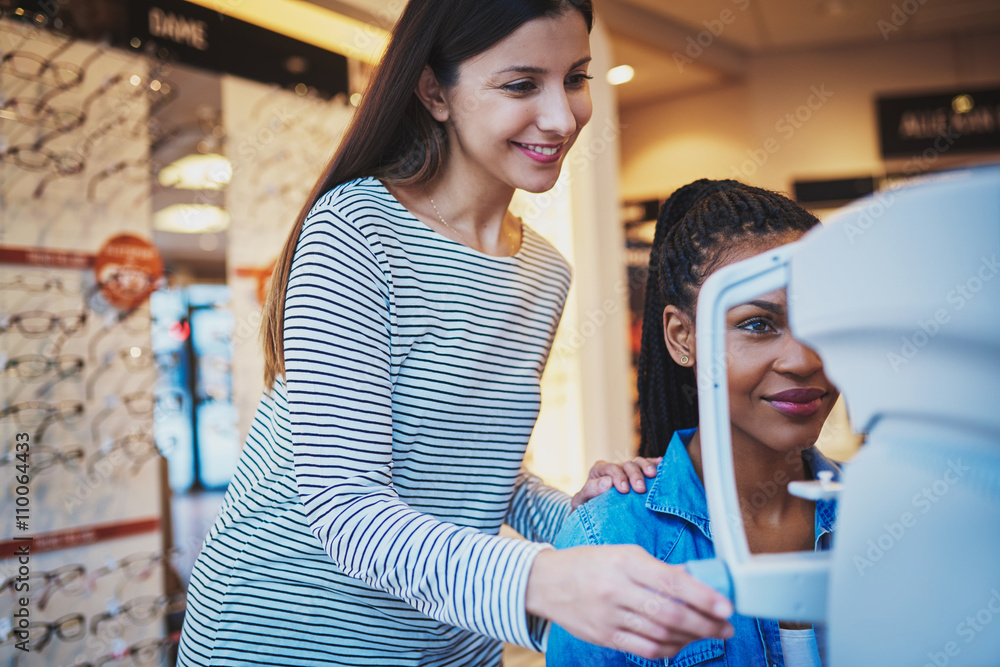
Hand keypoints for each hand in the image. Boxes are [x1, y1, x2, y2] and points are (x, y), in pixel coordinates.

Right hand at [526, 546, 733, 658]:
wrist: (546, 582)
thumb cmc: (589, 563)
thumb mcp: (622, 554)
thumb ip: (657, 569)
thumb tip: (695, 580)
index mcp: (625, 561)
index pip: (672, 581)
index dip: (704, 596)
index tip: (726, 606)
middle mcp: (617, 588)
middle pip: (670, 613)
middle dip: (705, 623)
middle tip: (726, 626)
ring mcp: (609, 615)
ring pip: (661, 634)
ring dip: (691, 637)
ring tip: (708, 634)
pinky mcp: (604, 636)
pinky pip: (644, 649)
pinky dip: (668, 649)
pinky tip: (681, 643)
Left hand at [571, 456, 660, 509]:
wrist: (594, 516)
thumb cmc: (585, 508)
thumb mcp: (581, 501)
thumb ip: (590, 490)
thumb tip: (607, 483)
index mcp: (600, 470)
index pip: (610, 468)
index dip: (618, 477)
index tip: (624, 490)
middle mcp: (615, 467)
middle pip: (627, 465)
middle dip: (635, 475)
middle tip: (640, 489)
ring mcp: (628, 470)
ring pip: (639, 462)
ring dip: (647, 467)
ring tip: (653, 475)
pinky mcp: (639, 475)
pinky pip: (648, 466)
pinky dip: (655, 463)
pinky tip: (662, 464)